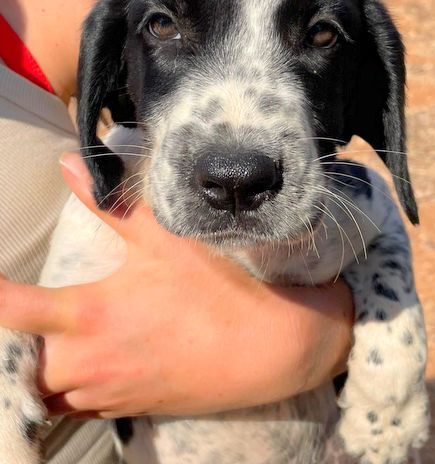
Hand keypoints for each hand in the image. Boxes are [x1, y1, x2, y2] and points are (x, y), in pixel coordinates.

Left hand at [0, 153, 352, 418]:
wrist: (267, 351)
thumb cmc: (217, 291)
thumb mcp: (166, 239)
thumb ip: (111, 204)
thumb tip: (71, 166)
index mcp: (91, 316)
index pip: (14, 311)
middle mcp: (90, 363)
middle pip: (21, 367)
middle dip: (17, 346)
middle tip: (31, 318)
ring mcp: (110, 393)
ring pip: (48, 396)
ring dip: (41, 371)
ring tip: (56, 342)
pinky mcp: (131, 409)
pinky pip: (82, 409)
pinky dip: (72, 391)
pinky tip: (93, 365)